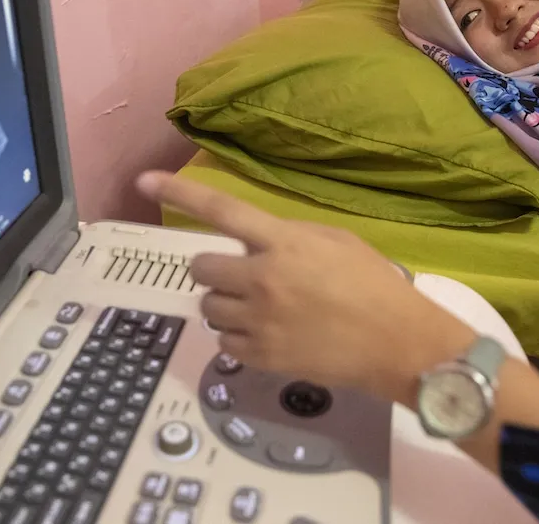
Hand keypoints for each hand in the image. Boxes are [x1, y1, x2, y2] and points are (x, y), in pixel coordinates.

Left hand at [136, 171, 475, 402]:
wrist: (396, 342)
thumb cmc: (374, 284)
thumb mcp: (336, 240)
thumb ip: (290, 237)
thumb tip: (258, 242)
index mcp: (282, 242)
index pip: (221, 209)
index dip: (179, 192)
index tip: (143, 182)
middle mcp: (261, 278)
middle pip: (201, 267)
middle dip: (216, 271)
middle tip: (244, 278)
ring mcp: (257, 321)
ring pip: (207, 308)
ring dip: (225, 305)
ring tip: (259, 310)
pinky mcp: (260, 357)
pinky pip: (223, 344)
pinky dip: (238, 339)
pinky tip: (267, 335)